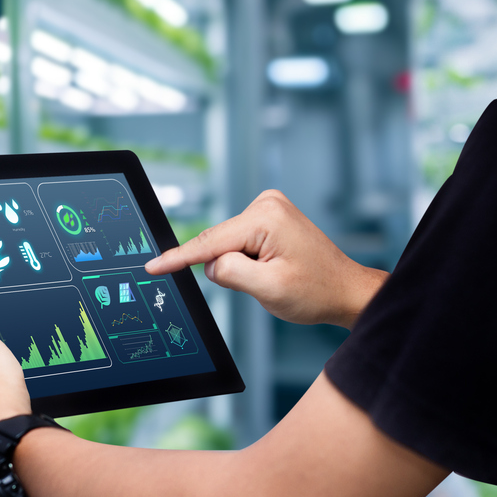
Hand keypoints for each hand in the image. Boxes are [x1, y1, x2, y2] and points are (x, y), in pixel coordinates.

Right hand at [145, 190, 386, 328]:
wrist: (344, 290)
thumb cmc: (315, 291)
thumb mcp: (268, 289)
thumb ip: (230, 273)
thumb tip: (210, 264)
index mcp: (266, 218)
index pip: (210, 242)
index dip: (178, 258)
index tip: (152, 267)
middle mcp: (266, 204)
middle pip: (218, 243)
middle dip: (228, 268)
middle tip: (264, 283)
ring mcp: (268, 208)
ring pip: (226, 245)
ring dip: (240, 266)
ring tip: (274, 274)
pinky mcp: (268, 217)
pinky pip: (237, 243)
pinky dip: (246, 260)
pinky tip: (272, 267)